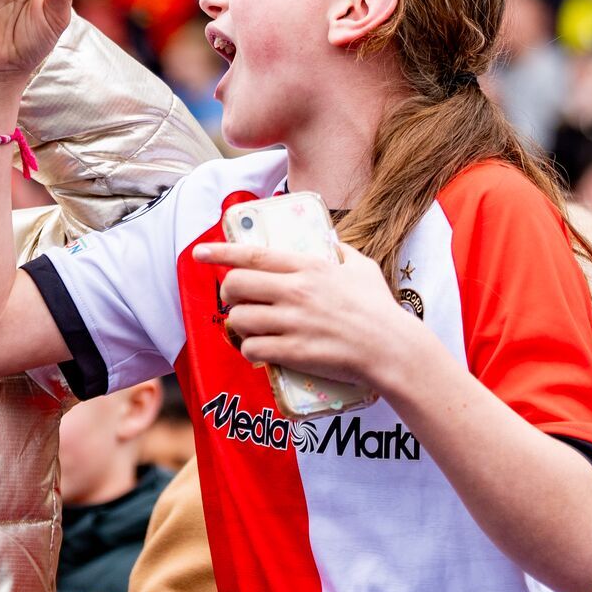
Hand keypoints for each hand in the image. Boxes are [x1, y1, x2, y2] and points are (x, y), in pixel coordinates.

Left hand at [189, 238, 414, 390]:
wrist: (391, 349)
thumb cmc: (379, 308)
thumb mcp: (362, 267)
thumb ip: (340, 250)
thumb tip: (328, 240)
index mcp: (308, 267)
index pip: (254, 255)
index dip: (221, 252)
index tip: (200, 252)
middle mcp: (296, 291)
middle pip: (235, 286)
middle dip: (228, 294)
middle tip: (237, 301)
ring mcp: (293, 322)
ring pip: (239, 319)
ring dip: (240, 325)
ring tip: (252, 328)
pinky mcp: (294, 351)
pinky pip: (252, 349)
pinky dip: (251, 351)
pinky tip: (261, 351)